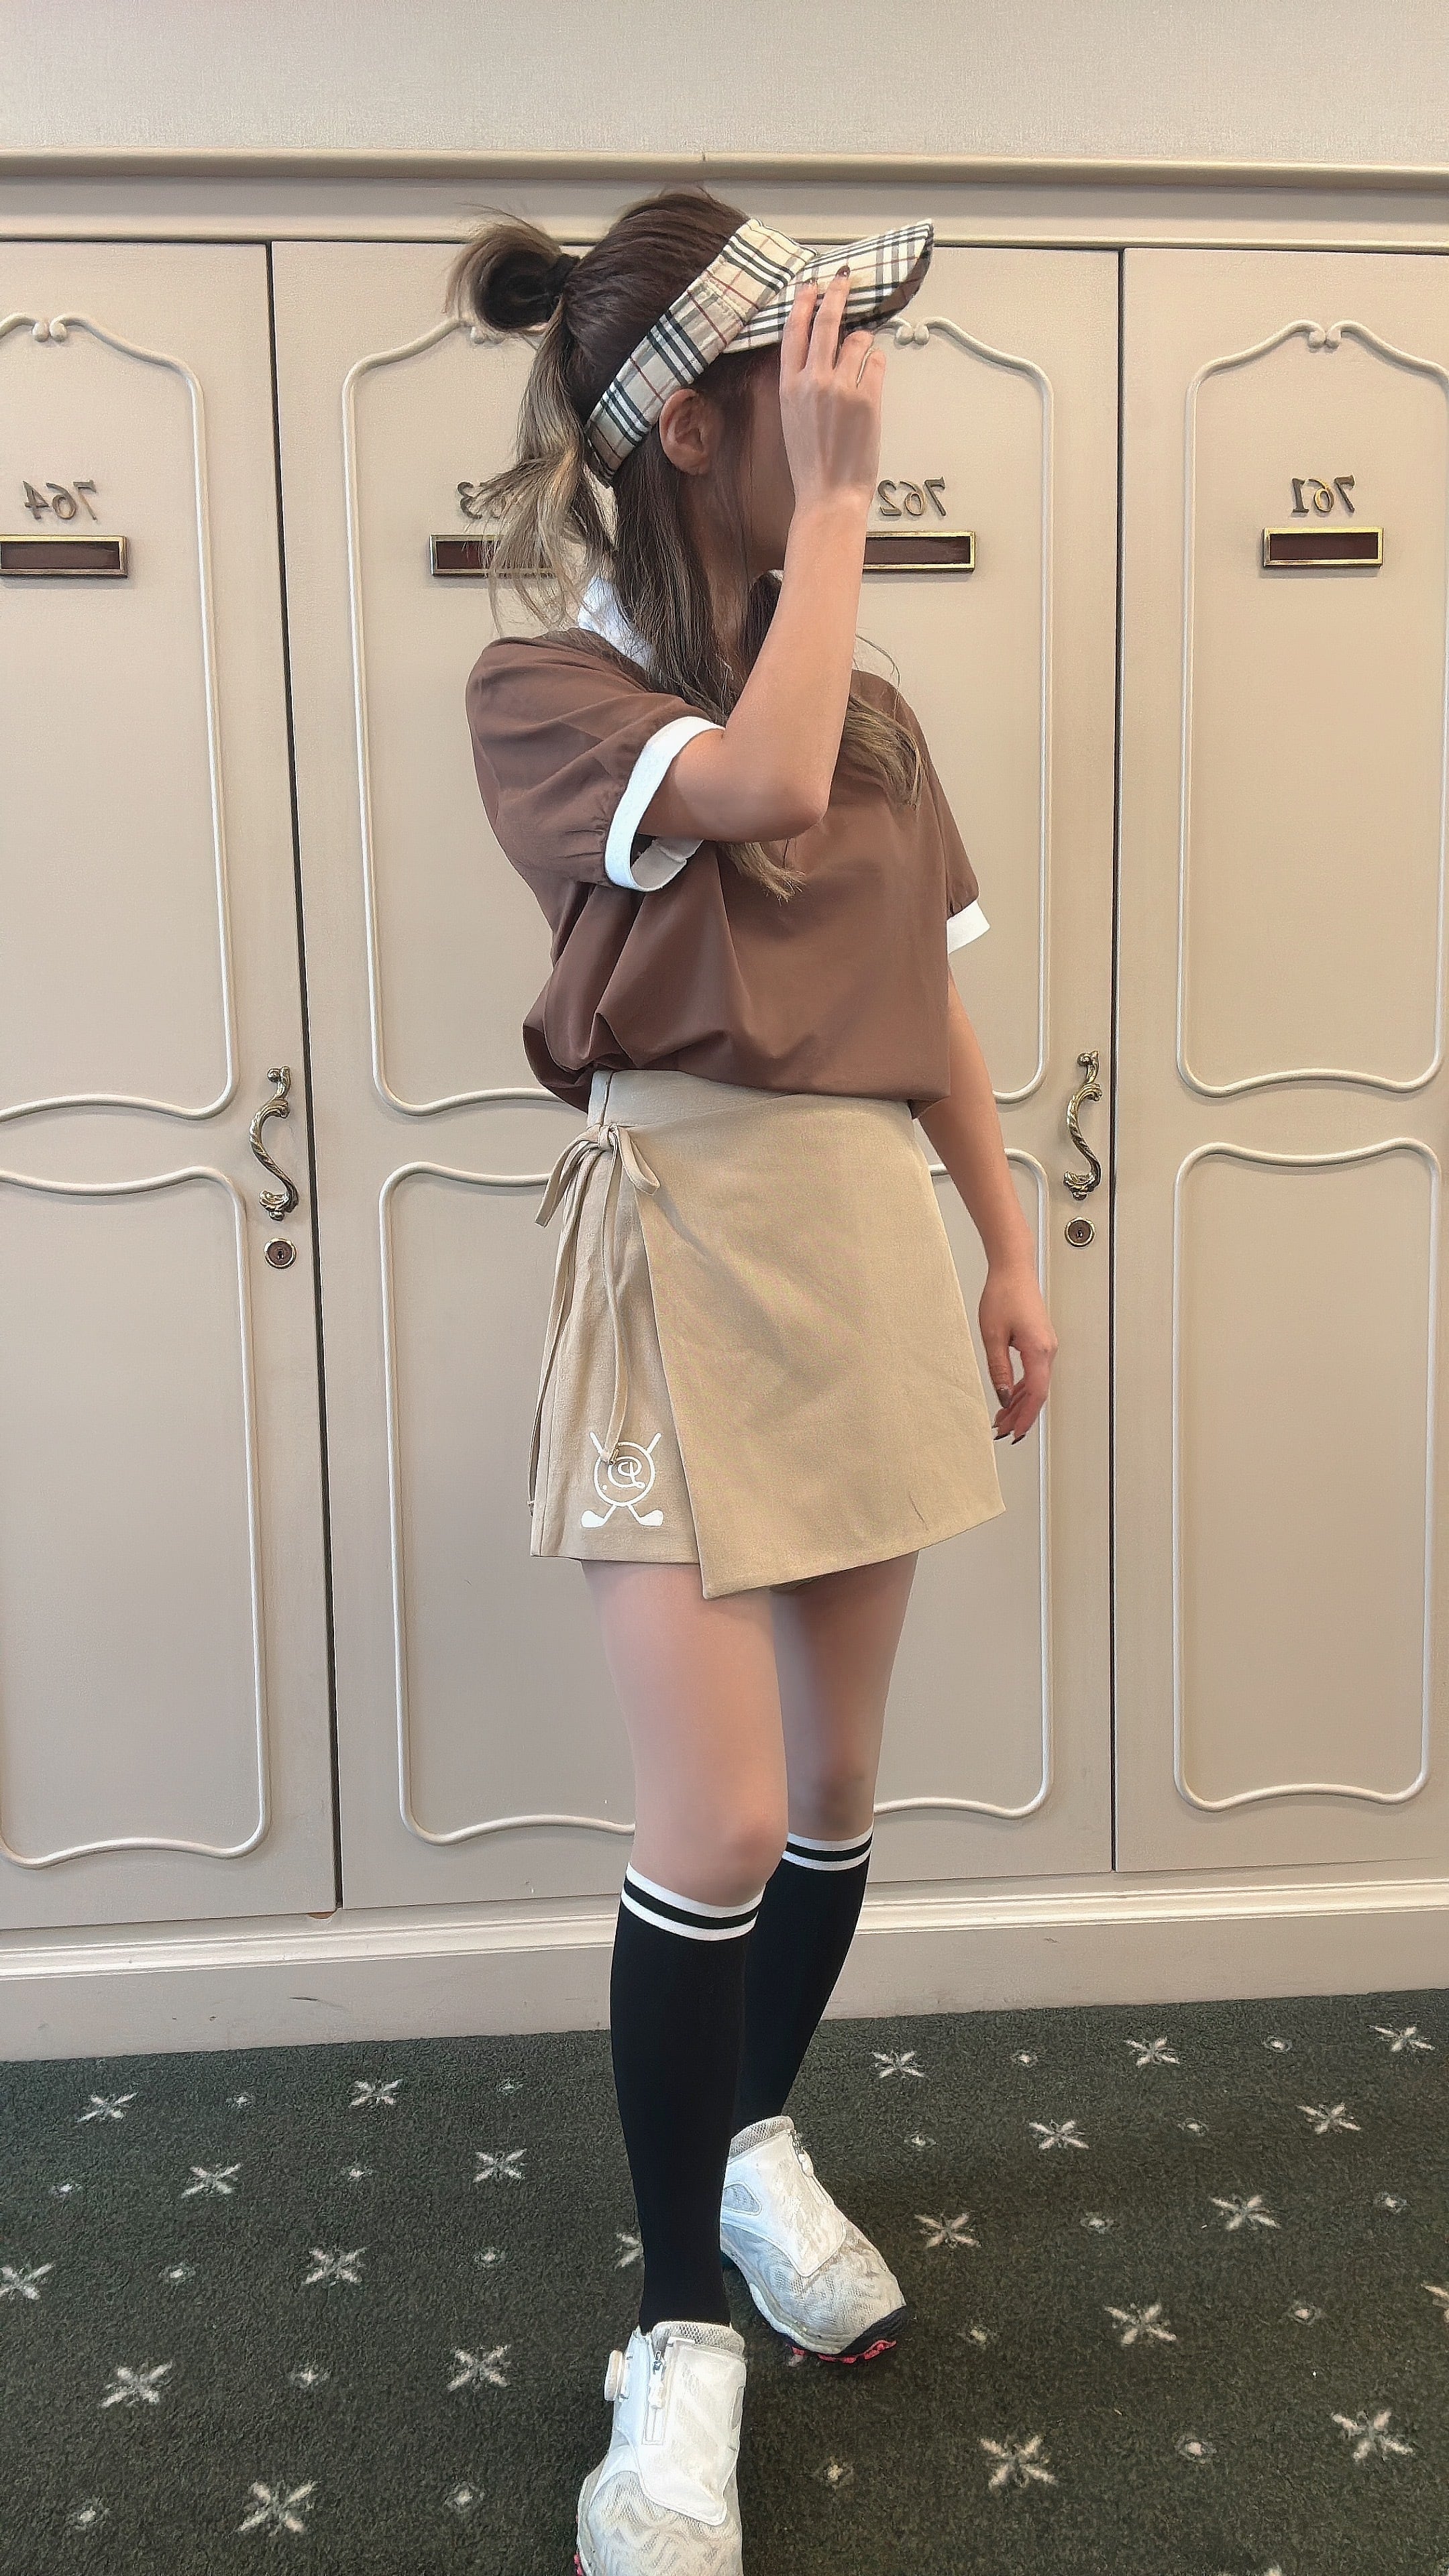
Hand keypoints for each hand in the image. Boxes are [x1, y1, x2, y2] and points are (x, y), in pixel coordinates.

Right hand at [778, 264, 885, 519]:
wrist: (828, 494)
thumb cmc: (812, 463)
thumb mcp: (793, 417)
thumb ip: (802, 383)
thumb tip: (823, 354)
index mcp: (789, 386)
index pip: (794, 331)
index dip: (803, 303)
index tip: (811, 286)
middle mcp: (812, 380)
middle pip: (826, 321)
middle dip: (836, 294)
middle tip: (844, 280)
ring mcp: (841, 387)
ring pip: (857, 339)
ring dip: (863, 340)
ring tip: (863, 352)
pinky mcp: (868, 397)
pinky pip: (878, 362)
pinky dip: (878, 362)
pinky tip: (874, 374)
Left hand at [979, 1258, 1057, 1442]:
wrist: (1013, 1270)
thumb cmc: (1003, 1295)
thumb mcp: (992, 1335)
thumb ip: (999, 1369)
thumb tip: (1001, 1396)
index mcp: (1038, 1351)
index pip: (1035, 1394)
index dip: (1025, 1417)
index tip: (1016, 1435)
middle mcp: (1047, 1351)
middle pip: (1037, 1393)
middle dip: (1020, 1415)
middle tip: (1002, 1432)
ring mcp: (1046, 1347)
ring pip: (1035, 1385)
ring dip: (1019, 1403)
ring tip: (1002, 1420)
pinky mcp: (1040, 1343)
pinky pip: (1034, 1373)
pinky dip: (1021, 1388)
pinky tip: (1008, 1398)